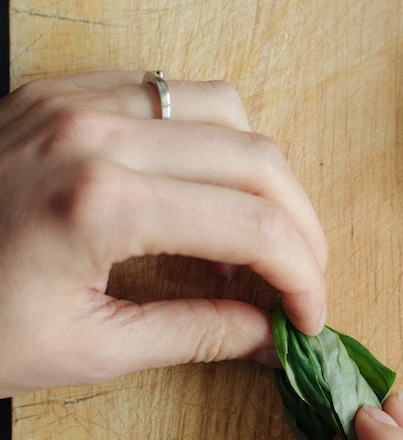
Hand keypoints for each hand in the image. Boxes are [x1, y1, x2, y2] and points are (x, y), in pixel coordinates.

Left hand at [0, 70, 327, 393]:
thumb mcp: (82, 350)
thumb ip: (193, 333)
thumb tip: (268, 334)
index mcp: (100, 204)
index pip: (253, 225)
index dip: (303, 275)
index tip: (310, 317)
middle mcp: (94, 132)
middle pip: (256, 158)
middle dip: (300, 226)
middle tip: (301, 281)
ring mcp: (71, 100)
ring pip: (222, 108)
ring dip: (257, 173)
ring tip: (250, 238)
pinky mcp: (54, 89)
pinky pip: (165, 90)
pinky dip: (203, 138)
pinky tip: (195, 193)